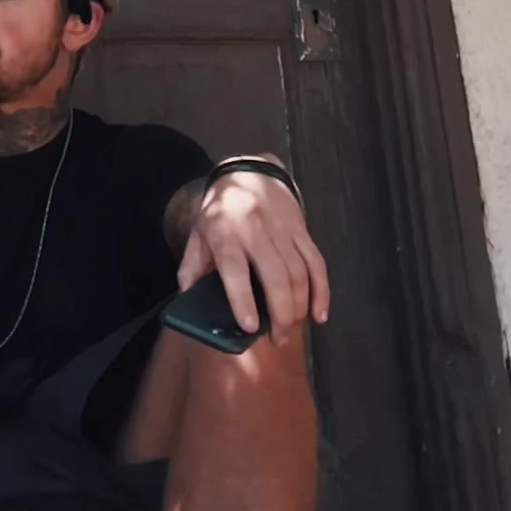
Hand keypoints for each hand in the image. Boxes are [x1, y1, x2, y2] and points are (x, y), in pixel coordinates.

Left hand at [177, 161, 329, 344]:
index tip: (249, 326)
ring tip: (293, 330)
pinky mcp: (302, 230)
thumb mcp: (199, 233)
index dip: (242, 299)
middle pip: (275, 276)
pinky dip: (322, 291)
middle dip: (280, 313)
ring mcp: (282, 230)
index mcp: (226, 234)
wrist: (251, 171)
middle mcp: (256, 232)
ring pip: (299, 272)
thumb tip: (187, 301)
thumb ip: (191, 267)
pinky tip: (319, 314)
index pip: (234, 269)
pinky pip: (316, 263)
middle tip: (278, 339)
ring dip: (300, 307)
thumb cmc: (222, 210)